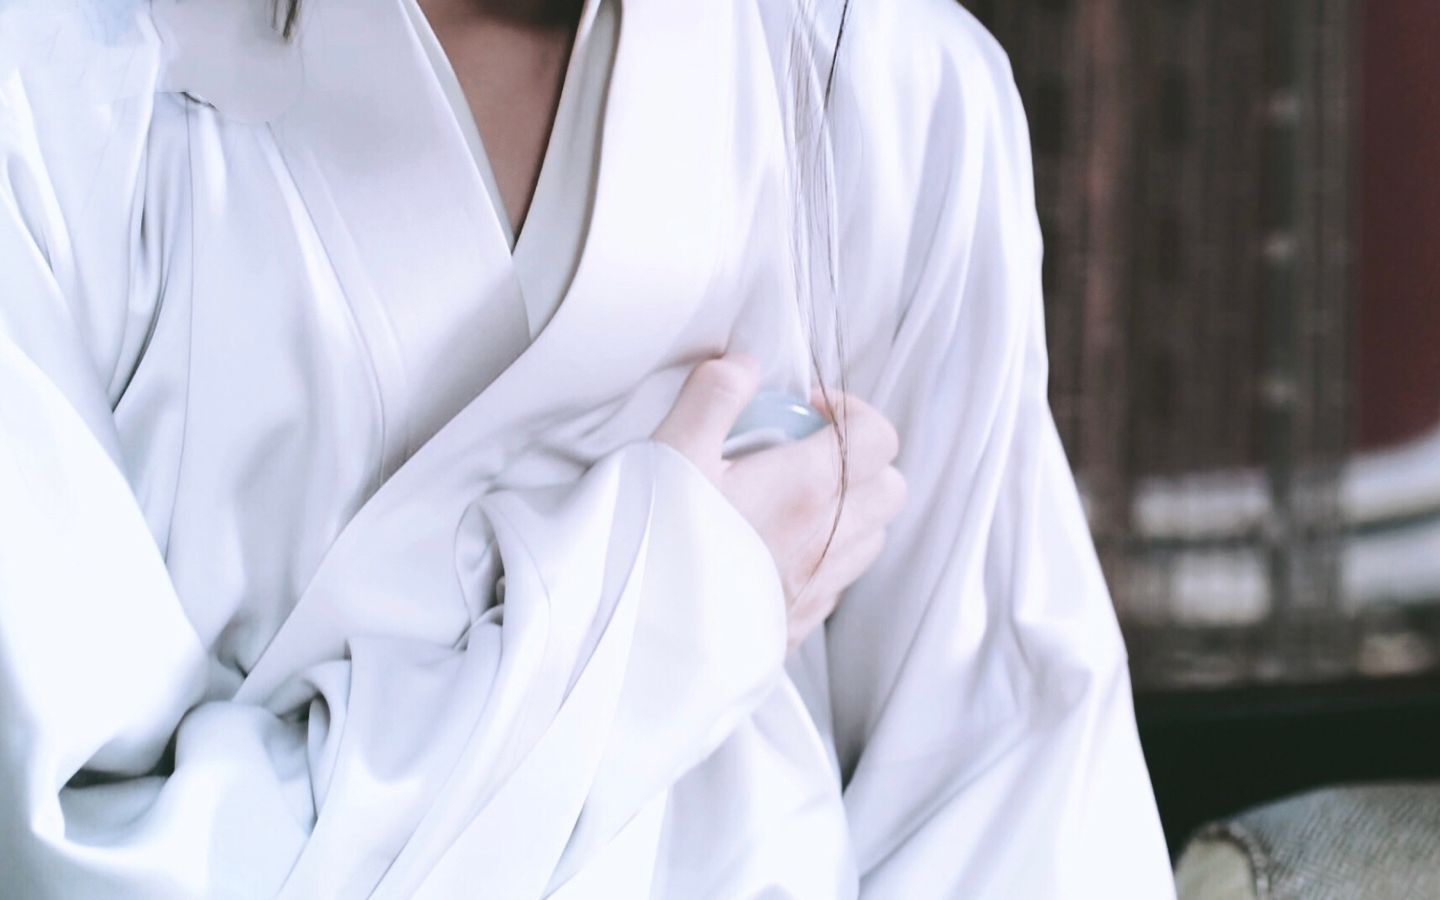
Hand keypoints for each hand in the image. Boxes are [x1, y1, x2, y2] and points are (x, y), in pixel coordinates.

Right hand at [653, 355, 906, 652]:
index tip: (803, 412)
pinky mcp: (796, 627)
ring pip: (870, 538)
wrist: (636, 638)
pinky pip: (837, 583)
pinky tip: (772, 549)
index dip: (849, 412)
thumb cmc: (652, 543)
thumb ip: (714, 396)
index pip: (876, 436)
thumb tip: (745, 365)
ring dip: (846, 511)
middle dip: (858, 461)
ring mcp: (815, 589)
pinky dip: (822, 557)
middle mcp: (825, 541)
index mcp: (804, 488)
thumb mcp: (672, 449)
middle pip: (889, 488)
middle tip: (801, 454)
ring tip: (788, 502)